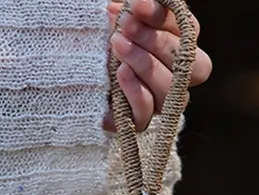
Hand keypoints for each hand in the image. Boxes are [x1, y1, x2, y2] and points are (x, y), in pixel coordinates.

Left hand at [105, 0, 212, 131]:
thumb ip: (130, 10)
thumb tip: (137, 3)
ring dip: (145, 64)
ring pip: (171, 90)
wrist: (66, 69)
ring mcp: (158, 100)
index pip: (188, 31)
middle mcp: (173, 75)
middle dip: (157, 42)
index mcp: (174, 45)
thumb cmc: (95, 37)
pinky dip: (136, 92)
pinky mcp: (137, 120)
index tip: (137, 4)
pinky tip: (120, 72)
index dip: (166, 18)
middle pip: (192, 65)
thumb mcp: (114, 17)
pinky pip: (147, 112)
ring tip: (118, 45)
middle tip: (126, 25)